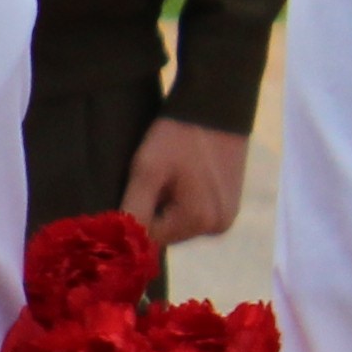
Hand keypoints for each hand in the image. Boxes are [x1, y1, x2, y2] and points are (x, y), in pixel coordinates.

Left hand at [122, 118, 251, 245]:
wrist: (215, 108)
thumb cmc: (178, 137)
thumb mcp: (147, 171)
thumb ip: (133, 210)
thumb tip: (121, 244)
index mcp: (199, 221)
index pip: (151, 238)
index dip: (134, 219)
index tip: (128, 194)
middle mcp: (218, 226)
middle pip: (167, 232)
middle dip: (152, 212)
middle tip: (149, 180)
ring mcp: (228, 216)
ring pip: (180, 223)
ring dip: (166, 206)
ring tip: (165, 176)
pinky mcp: (230, 204)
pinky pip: (195, 213)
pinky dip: (181, 201)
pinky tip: (179, 178)